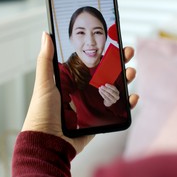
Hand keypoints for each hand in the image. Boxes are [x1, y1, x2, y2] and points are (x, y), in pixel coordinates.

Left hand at [22, 32, 138, 153]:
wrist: (48, 142)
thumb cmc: (42, 113)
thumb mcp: (44, 83)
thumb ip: (46, 60)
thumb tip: (46, 34)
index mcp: (72, 81)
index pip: (92, 62)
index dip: (104, 53)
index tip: (114, 41)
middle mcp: (84, 91)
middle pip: (107, 73)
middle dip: (119, 62)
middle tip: (127, 52)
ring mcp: (93, 106)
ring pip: (115, 89)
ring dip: (126, 79)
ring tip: (131, 72)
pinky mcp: (100, 120)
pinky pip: (117, 110)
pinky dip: (128, 103)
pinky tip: (133, 97)